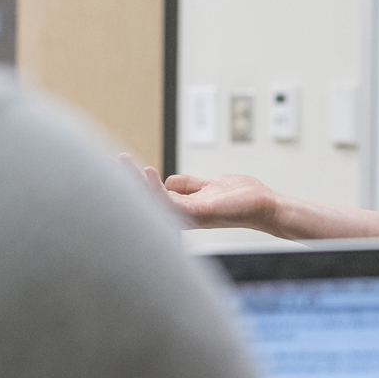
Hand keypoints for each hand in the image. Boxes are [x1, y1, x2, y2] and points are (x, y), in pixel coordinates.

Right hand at [122, 156, 278, 230]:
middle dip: (128, 181)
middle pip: (148, 200)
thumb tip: (168, 181)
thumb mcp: (209, 185)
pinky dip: (156, 188)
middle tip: (113, 160)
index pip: (152, 196)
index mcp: (183, 209)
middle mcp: (182, 215)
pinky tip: (147, 172)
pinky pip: (169, 203)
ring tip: (123, 162)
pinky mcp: (197, 214)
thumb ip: (189, 184)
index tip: (122, 164)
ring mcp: (188, 217)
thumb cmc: (242, 198)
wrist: (265, 205)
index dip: (136, 181)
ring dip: (136, 182)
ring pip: (153, 202)